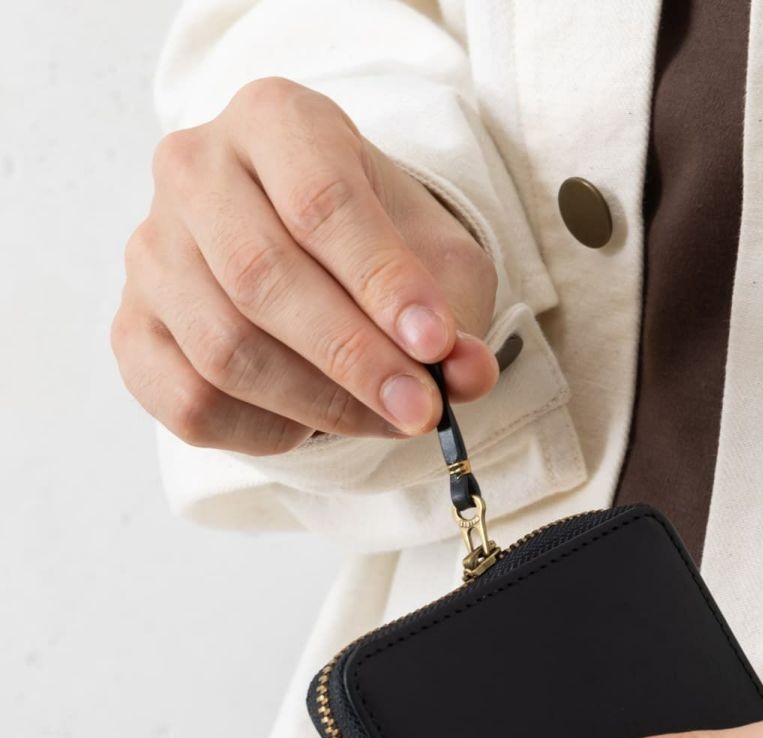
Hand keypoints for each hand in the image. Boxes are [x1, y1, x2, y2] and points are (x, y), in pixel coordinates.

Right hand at [112, 77, 499, 454]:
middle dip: (354, 357)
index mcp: (274, 121)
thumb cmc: (379, 251)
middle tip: (421, 409)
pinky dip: (266, 430)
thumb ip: (457, 315)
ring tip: (387, 419)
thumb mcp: (438, 265)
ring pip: (225, 349)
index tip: (436, 343)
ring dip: (320, 403)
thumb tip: (468, 374)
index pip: (320, 199)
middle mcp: (195, 172)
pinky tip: (315, 424)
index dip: (381, 280)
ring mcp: (151, 252)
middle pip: (262, 277)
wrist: (318, 261)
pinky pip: (191, 401)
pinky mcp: (133, 330)